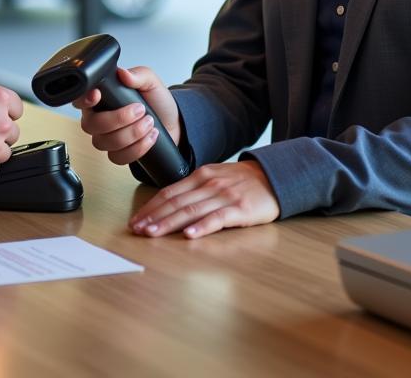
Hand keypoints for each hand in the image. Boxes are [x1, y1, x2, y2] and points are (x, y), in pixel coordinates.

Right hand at [74, 66, 180, 166]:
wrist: (171, 121)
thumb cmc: (156, 100)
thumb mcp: (150, 81)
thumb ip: (137, 75)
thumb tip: (123, 73)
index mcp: (101, 97)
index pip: (80, 99)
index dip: (84, 99)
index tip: (98, 95)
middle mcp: (98, 118)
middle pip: (91, 124)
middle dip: (118, 119)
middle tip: (140, 110)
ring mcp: (106, 138)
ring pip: (105, 142)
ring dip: (131, 133)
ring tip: (150, 123)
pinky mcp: (117, 154)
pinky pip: (118, 157)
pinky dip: (137, 148)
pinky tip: (150, 137)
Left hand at [129, 160, 279, 238]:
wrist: (275, 177)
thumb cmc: (242, 181)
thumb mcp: (215, 177)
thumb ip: (194, 188)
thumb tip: (168, 203)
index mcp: (201, 176)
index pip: (169, 192)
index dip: (150, 207)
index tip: (136, 219)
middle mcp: (209, 184)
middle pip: (176, 202)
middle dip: (153, 216)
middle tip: (136, 230)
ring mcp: (224, 196)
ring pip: (191, 210)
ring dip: (169, 223)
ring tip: (153, 233)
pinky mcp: (240, 209)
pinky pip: (218, 219)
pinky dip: (202, 227)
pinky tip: (190, 235)